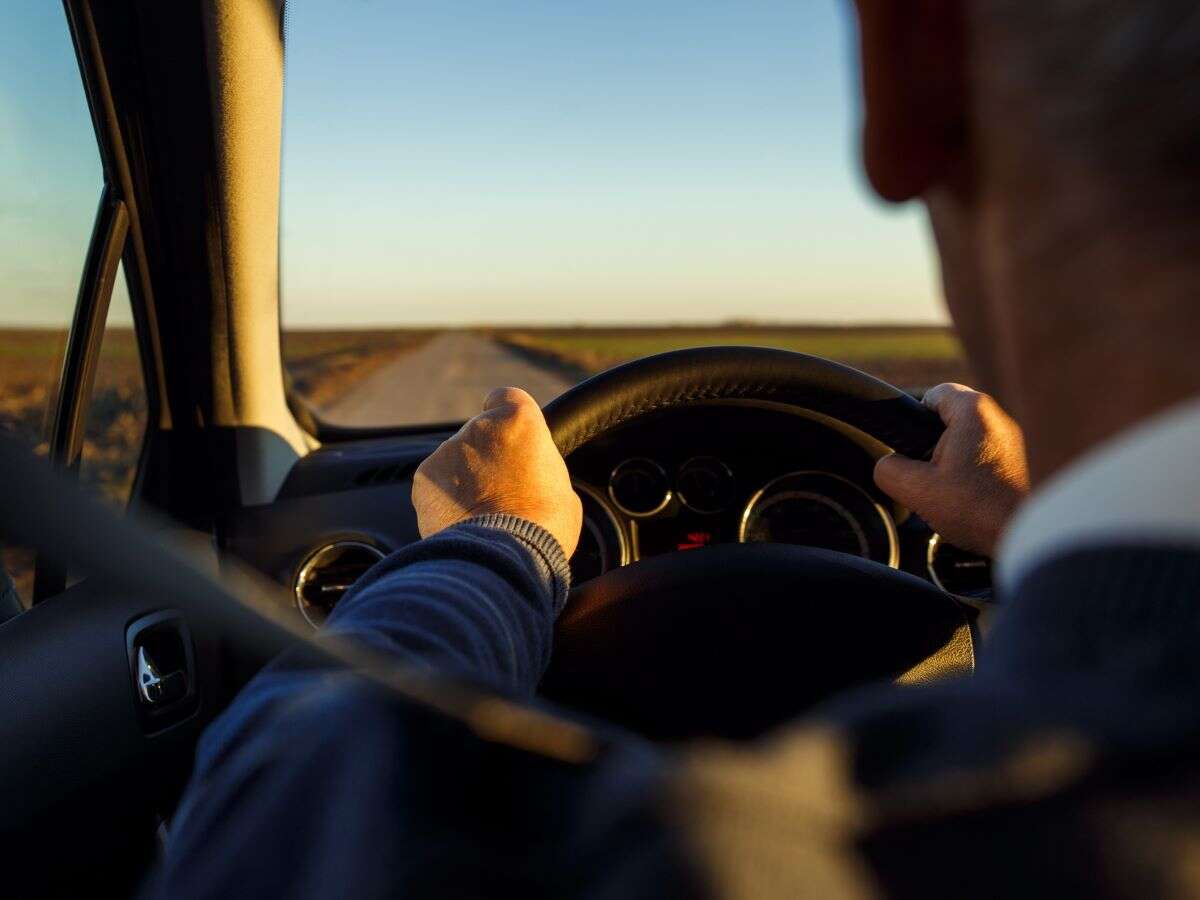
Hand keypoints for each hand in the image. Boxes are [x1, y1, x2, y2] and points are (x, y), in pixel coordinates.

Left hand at [412, 387, 582, 556]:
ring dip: (465, 479)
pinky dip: (444, 499)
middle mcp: (477, 427)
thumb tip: (531, 473)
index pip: (504, 397)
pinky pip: (436, 484)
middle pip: (479, 433)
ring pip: (455, 460)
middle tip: (502, 490)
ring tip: (484, 514)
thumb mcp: (560, 484)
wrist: (504, 555)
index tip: (510, 437)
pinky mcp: (424, 479)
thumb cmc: (544, 523)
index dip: (505, 417)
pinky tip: (464, 522)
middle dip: (486, 456)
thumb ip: (538, 465)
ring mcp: (446, 452)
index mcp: (518, 419)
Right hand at [874, 383, 1029, 556]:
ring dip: (956, 463)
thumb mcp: (916, 490)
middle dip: (935, 447)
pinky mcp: (1025, 461)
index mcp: (973, 411)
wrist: (1030, 535)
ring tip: (953, 493)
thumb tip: (888, 466)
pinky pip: (988, 458)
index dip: (915, 418)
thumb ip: (889, 469)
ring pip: (970, 441)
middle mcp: (999, 417)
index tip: (912, 447)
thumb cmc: (978, 508)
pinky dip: (976, 474)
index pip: (934, 394)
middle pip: (952, 419)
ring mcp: (1016, 439)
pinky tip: (974, 501)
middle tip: (931, 476)